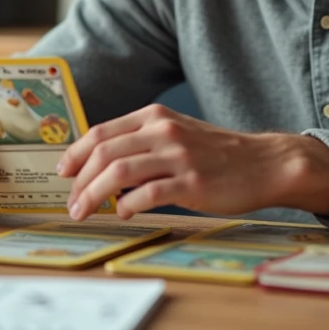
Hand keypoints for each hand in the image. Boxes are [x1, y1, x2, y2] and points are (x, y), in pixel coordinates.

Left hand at [57, 104, 328, 220]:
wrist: (265, 163)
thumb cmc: (218, 154)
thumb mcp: (178, 134)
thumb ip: (143, 143)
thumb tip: (103, 168)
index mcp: (156, 116)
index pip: (102, 132)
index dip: (76, 153)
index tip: (63, 172)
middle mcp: (164, 131)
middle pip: (104, 152)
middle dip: (80, 180)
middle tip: (71, 202)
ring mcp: (178, 155)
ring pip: (119, 172)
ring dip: (94, 195)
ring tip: (85, 212)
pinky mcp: (192, 182)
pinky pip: (148, 194)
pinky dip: (128, 205)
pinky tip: (123, 213)